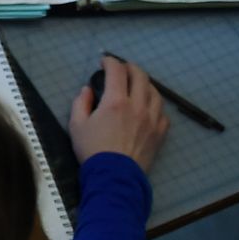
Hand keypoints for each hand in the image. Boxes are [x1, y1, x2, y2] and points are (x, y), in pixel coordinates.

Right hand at [69, 55, 169, 171]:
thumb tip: (87, 90)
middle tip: (122, 69)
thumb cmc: (93, 151)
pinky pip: (162, 112)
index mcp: (116, 101)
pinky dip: (154, 105)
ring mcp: (152, 119)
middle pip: (140, 76)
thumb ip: (80, 103)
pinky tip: (148, 108)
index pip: (117, 71)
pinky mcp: (160, 132)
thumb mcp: (76, 126)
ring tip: (137, 86)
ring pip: (155, 92)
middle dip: (130, 68)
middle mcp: (137, 105)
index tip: (104, 62)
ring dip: (145, 84)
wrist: (114, 177)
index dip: (110, 62)